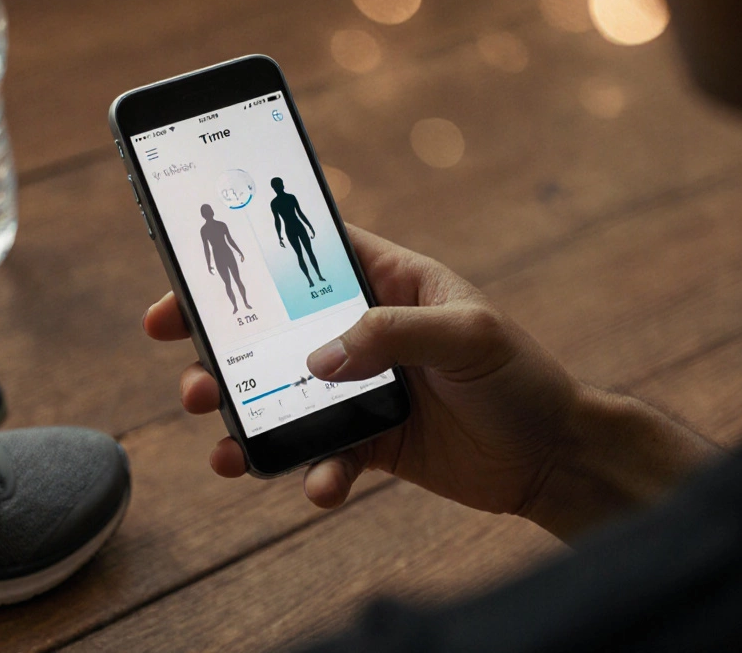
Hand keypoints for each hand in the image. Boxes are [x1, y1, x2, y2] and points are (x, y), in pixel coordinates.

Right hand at [144, 225, 714, 536]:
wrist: (553, 459)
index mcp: (388, 282)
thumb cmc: (522, 379)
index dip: (246, 257)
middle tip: (188, 370)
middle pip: (273, 330)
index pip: (305, 254)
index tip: (190, 272)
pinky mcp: (369, 441)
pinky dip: (310, 472)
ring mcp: (362, 388)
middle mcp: (365, 331)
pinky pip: (321, 454)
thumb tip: (316, 358)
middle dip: (221, 349)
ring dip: (247, 419)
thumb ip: (393, 334)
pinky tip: (319, 487)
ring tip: (225, 443)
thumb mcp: (470, 335)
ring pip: (283, 396)